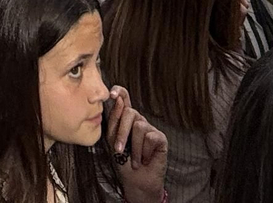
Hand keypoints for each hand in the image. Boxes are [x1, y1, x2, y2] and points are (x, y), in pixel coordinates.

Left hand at [105, 85, 167, 202]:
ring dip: (133, 148)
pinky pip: (150, 137)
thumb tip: (118, 99)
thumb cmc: (122, 161)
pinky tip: (145, 159)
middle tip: (118, 150)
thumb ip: (114, 120)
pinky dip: (144, 152)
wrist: (135, 180)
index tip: (111, 94)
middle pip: (129, 112)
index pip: (124, 98)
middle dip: (122, 133)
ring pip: (139, 126)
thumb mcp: (112, 140)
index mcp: (125, 119)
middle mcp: (139, 120)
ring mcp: (150, 128)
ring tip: (134, 159)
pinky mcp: (160, 138)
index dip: (119, 91)